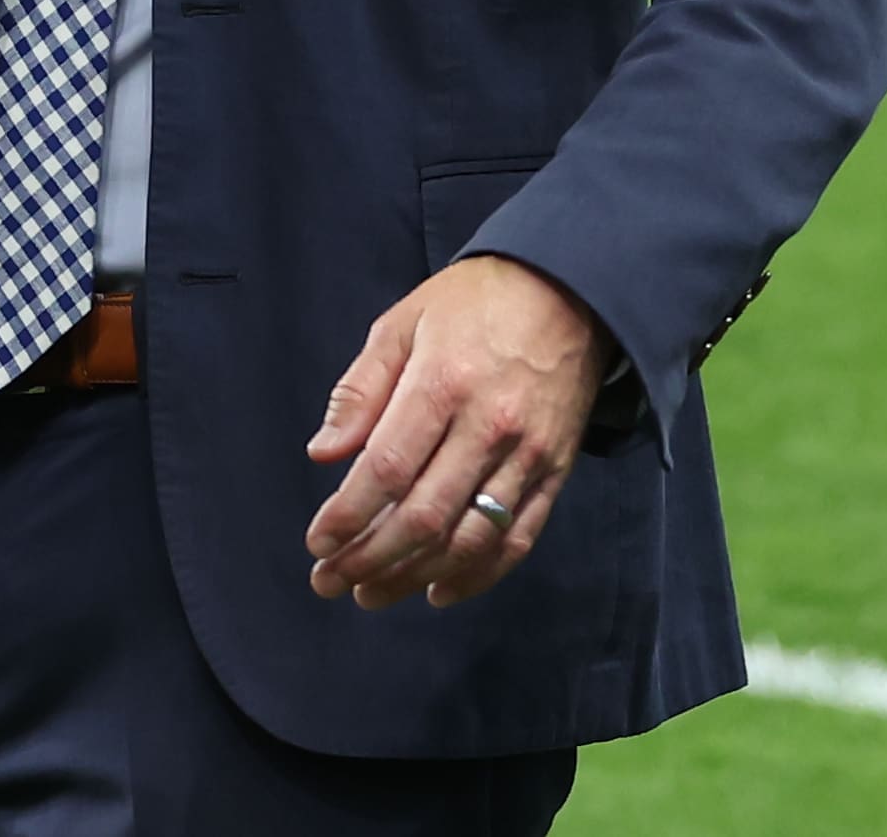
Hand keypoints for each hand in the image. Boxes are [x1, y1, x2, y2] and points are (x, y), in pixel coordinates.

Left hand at [299, 255, 607, 610]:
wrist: (569, 292)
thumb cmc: (471, 303)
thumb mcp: (402, 324)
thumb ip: (361, 389)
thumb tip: (324, 452)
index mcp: (443, 384)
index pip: (388, 470)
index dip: (348, 515)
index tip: (317, 543)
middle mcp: (489, 427)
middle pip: (425, 515)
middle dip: (370, 558)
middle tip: (330, 582)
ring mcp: (529, 456)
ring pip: (469, 538)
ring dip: (415, 576)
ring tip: (373, 593)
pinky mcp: (556, 473)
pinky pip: (518, 539)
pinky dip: (478, 575)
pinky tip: (439, 591)